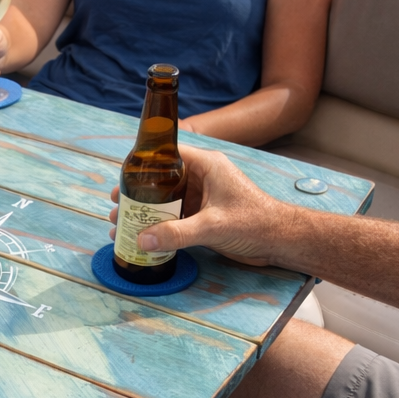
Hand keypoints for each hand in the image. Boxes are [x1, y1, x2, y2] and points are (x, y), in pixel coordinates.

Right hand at [108, 147, 293, 266]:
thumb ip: (177, 233)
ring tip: (121, 224)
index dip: (144, 166)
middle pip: (162, 181)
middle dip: (138, 195)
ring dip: (146, 213)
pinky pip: (175, 218)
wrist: (281, 241)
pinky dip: (159, 226)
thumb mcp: (213, 226)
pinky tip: (143, 237)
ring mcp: (203, 198)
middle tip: (117, 207)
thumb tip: (143, 238)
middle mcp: (202, 178)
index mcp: (206, 165)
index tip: (123, 180)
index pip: (168, 155)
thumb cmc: (256, 222)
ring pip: (166, 201)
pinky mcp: (204, 216)